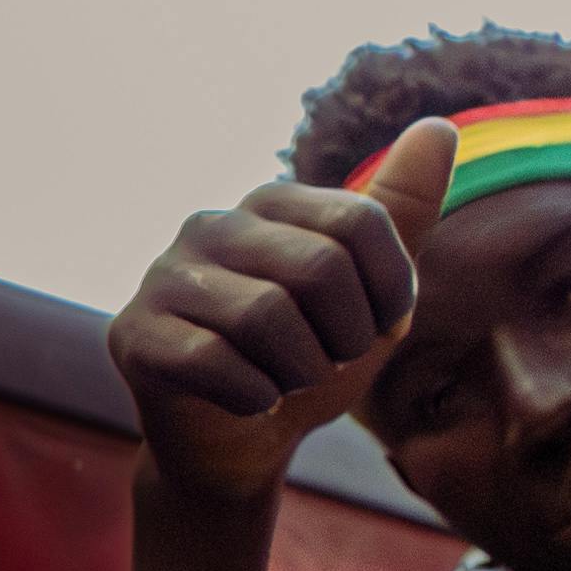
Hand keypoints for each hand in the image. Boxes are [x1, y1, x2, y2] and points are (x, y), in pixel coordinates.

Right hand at [103, 118, 448, 506]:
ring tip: (286, 377)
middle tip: (327, 360)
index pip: (363, 220)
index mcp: (272, 202)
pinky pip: (214, 361)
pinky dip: (254, 394)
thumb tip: (438, 127)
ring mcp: (163, 276)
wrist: (244, 443)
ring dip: (300, 369)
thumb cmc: (310, 357)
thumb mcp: (373, 290)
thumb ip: (402, 212)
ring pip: (266, 317)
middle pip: (321, 267)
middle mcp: (211, 224)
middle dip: (347, 336)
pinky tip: (251, 398)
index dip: (393, 291)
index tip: (380, 326)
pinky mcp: (132, 333)